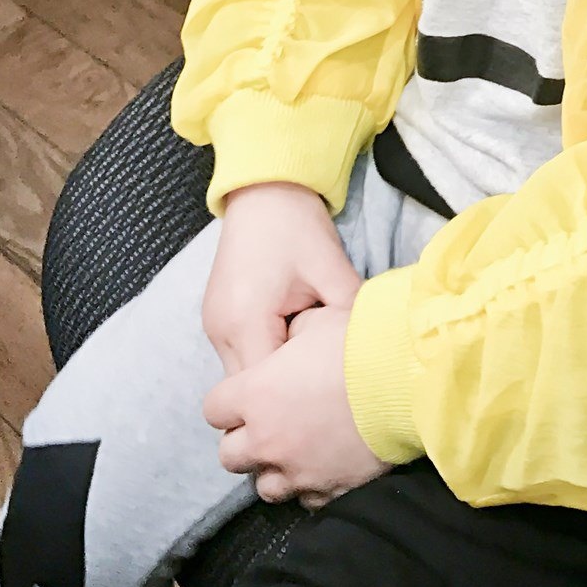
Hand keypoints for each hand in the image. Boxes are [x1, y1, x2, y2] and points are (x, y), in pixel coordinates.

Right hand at [202, 181, 362, 375]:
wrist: (264, 190)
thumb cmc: (297, 226)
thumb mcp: (331, 269)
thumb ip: (349, 315)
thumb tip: (372, 350)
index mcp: (245, 321)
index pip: (267, 388)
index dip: (298, 396)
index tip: (330, 394)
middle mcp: (220, 331)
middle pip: (251, 389)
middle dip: (286, 391)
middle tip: (325, 384)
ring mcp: (214, 327)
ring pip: (244, 375)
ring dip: (275, 375)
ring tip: (311, 363)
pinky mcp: (217, 320)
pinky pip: (240, 356)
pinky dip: (265, 357)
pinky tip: (294, 343)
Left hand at [205, 302, 391, 505]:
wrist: (404, 383)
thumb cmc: (358, 346)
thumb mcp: (317, 321)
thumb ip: (292, 336)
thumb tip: (292, 342)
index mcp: (255, 396)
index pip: (214, 409)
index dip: (229, 400)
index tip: (248, 392)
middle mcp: (267, 440)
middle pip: (230, 455)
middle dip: (244, 439)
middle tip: (267, 422)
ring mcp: (297, 472)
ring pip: (264, 486)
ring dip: (273, 468)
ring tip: (295, 449)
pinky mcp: (329, 491)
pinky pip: (306, 498)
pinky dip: (310, 484)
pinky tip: (325, 464)